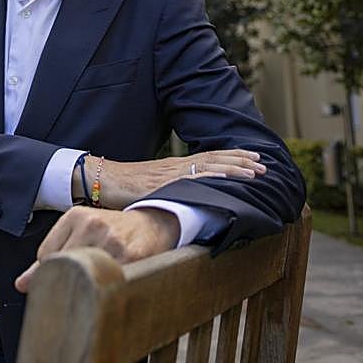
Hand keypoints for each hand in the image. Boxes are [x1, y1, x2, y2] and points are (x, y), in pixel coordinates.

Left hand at [15, 207, 179, 292]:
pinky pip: (108, 282)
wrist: (155, 223)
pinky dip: (106, 289)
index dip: (56, 270)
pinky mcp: (130, 255)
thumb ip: (50, 257)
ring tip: (99, 281)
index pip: (44, 256)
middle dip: (69, 280)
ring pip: (83, 276)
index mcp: (74, 216)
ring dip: (89, 286)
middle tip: (82, 283)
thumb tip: (21, 284)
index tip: (70, 271)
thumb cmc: (114, 231)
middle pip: (62, 266)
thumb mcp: (80, 232)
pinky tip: (112, 284)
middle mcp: (91, 224)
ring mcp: (111, 240)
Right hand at [79, 149, 265, 208]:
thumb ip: (167, 194)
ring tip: (255, 171)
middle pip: (213, 159)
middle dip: (240, 161)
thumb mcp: (149, 190)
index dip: (232, 158)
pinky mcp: (161, 182)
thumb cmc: (119, 188)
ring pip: (207, 166)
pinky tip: (226, 178)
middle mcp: (175, 166)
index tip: (254, 159)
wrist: (97, 178)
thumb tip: (182, 205)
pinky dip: (211, 176)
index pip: (209, 158)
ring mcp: (169, 173)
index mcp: (173, 167)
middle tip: (264, 165)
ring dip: (233, 168)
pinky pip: (190, 178)